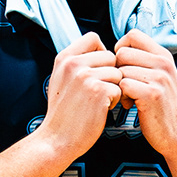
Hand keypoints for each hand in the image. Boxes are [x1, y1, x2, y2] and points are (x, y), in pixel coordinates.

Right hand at [41, 32, 122, 159]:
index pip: (93, 37)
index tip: (100, 66)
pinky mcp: (98, 91)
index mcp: (64, 58)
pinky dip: (115, 100)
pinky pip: (119, 88)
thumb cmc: (62, 114)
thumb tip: (97, 51)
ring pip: (117, 72)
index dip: (101, 51)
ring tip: (99, 100)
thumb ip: (76, 63)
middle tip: (100, 90)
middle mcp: (74, 64)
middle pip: (109, 56)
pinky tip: (101, 108)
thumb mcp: (60, 79)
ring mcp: (86, 76)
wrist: (57, 138)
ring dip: (114, 87)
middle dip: (110, 73)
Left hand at [113, 31, 176, 155]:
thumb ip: (145, 61)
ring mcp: (159, 78)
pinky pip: (124, 85)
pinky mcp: (152, 94)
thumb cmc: (163, 107)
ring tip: (129, 98)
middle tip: (125, 85)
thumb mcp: (161, 77)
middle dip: (118, 70)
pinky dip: (122, 97)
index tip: (122, 64)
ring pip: (121, 70)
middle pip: (122, 52)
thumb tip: (119, 50)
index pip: (133, 34)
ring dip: (120, 86)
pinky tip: (130, 105)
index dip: (121, 47)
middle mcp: (163, 63)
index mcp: (164, 55)